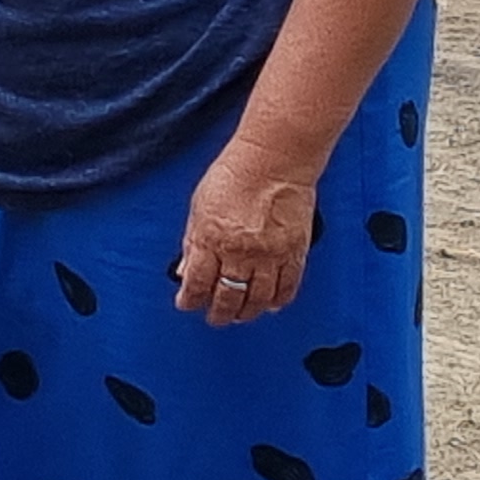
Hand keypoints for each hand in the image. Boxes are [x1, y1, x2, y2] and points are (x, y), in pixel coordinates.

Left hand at [176, 139, 318, 322]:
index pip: (196, 282)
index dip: (190, 299)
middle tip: (214, 318)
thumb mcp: (199, 207)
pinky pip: (287, 287)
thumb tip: (185, 269)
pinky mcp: (295, 252)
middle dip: (218, 313)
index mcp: (210, 239)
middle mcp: (240, 251)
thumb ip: (192, 242)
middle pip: (227, 296)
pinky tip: (271, 306)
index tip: (186, 305)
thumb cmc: (234, 175)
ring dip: (247, 312)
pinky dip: (278, 301)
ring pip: (258, 298)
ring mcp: (270, 254)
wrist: (274, 161)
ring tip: (240, 316)